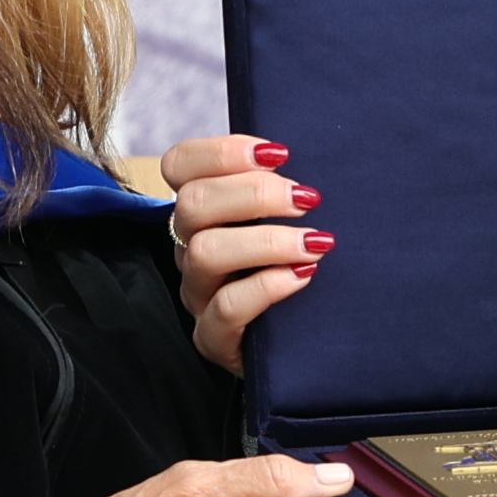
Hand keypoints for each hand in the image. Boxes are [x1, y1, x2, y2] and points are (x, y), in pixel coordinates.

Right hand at [159, 133, 324, 372]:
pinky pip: (227, 307)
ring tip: (317, 243)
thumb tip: (315, 151)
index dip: (223, 152)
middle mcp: (189, 248)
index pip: (179, 164)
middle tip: (308, 200)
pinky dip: (268, 286)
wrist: (299, 345)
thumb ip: (283, 187)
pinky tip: (304, 277)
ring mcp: (197, 294)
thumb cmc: (297, 268)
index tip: (280, 154)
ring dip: (267, 241)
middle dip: (255, 194)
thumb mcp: (285, 221)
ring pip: (206, 253)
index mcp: (201, 211)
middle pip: (193, 203)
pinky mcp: (212, 337)